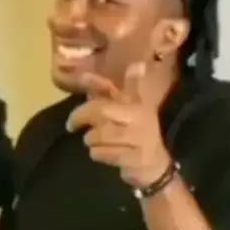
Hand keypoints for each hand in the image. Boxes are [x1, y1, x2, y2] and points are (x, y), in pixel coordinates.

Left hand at [66, 63, 170, 186]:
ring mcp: (137, 139)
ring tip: (92, 140)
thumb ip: (114, 90)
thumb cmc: (140, 131)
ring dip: (91, 138)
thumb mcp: (130, 108)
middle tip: (71, 125)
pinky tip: (99, 152)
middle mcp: (138, 118)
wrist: (158, 165)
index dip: (95, 83)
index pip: (112, 89)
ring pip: (101, 134)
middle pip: (102, 110)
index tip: (80, 78)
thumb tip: (127, 64)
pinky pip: (105, 154)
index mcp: (136, 103)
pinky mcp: (134, 159)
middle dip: (81, 116)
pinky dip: (98, 153)